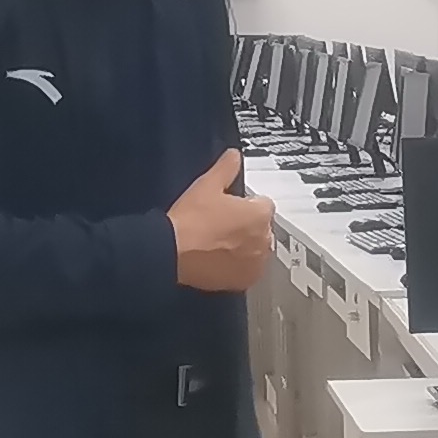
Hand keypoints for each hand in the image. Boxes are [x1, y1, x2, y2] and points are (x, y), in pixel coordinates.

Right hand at [173, 149, 273, 291]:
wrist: (172, 252)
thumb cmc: (190, 219)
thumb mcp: (207, 184)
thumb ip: (226, 167)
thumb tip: (234, 155)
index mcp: (261, 214)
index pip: (262, 204)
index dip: (245, 204)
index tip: (230, 207)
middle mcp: (265, 239)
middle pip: (261, 228)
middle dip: (247, 226)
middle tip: (221, 226)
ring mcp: (256, 262)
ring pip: (255, 250)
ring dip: (244, 247)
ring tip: (217, 243)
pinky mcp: (245, 281)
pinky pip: (247, 270)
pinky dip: (237, 266)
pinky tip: (218, 260)